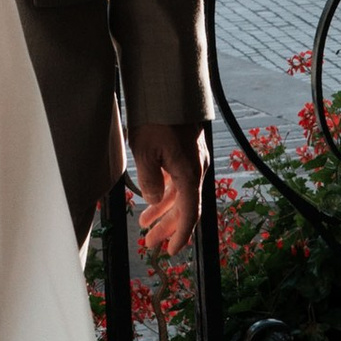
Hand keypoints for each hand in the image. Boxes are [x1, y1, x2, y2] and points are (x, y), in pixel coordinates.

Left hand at [130, 121, 201, 259]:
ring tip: (145, 225)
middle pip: (184, 207)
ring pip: (180, 194)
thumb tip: (153, 200)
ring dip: (163, 211)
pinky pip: (178, 181)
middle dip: (167, 227)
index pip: (189, 213)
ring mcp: (193, 161)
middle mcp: (196, 170)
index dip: (180, 234)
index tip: (171, 250)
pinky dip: (165, 194)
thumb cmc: (156, 118)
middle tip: (149, 244)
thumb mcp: (144, 152)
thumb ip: (149, 181)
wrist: (170, 90)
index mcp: (189, 174)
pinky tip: (152, 200)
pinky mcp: (187, 153)